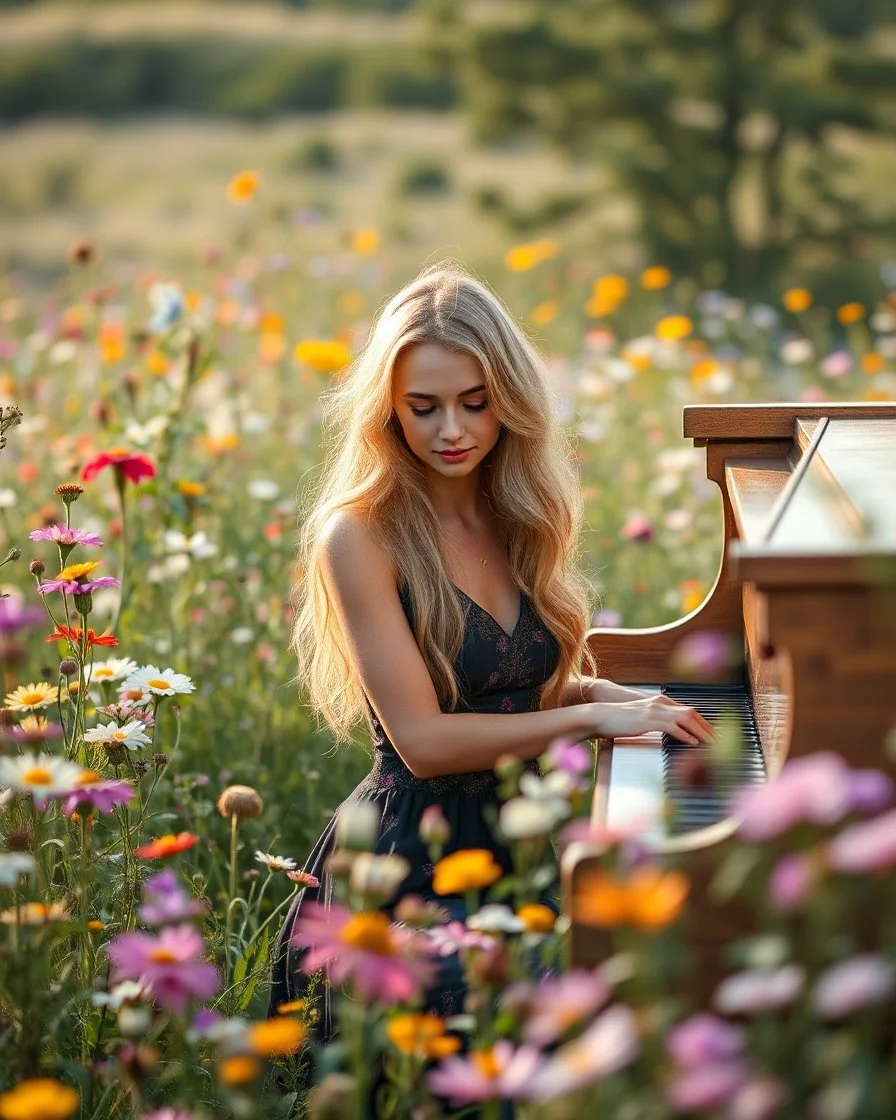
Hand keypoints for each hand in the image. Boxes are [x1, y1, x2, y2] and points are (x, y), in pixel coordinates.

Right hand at [589, 696, 715, 745]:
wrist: (600, 716)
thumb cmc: (618, 720)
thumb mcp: (642, 718)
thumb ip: (657, 721)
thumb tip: (671, 731)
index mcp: (660, 702)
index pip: (689, 711)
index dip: (704, 723)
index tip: (714, 734)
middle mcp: (660, 703)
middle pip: (692, 713)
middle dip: (708, 727)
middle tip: (721, 741)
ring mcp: (654, 710)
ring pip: (686, 718)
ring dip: (702, 731)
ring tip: (712, 743)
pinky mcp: (648, 720)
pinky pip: (671, 727)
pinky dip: (685, 735)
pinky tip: (692, 743)